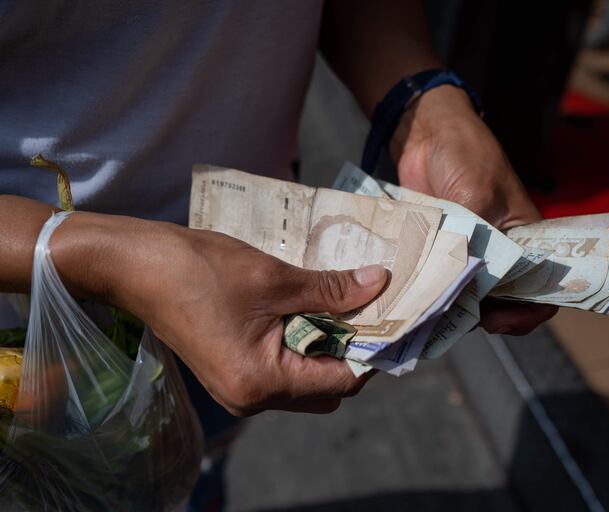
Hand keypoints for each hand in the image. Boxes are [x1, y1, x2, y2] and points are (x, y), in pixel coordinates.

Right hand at [52, 213, 387, 415]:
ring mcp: (239, 389)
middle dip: (354, 350)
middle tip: (373, 307)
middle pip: (327, 387)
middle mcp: (252, 399)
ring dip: (328, 344)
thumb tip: (379, 283)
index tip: (396, 317)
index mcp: (263, 384)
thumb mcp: (274, 277)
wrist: (134, 266)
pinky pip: (283, 366)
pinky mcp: (232, 371)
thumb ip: (331, 289)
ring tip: (346, 302)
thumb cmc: (199, 270)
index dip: (374, 352)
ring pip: (306, 377)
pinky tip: (313, 306)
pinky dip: (304, 341)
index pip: (342, 382)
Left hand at [391, 85, 556, 333]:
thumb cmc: (464, 153)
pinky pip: (437, 279)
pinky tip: (412, 296)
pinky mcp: (439, 249)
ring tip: (428, 310)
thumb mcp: (476, 195)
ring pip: (465, 295)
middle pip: (500, 301)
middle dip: (481, 315)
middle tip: (453, 317)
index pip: (540, 289)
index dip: (526, 313)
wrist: (425, 131)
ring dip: (450, 305)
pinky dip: (428, 290)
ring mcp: (468, 253)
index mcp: (527, 239)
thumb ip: (474, 240)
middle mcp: (501, 252)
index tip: (495, 320)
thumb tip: (462, 286)